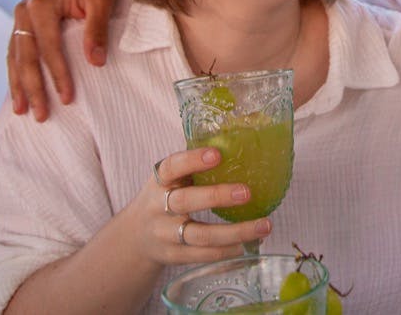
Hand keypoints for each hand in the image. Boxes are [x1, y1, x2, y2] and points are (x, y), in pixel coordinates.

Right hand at [7, 0, 120, 120]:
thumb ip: (97, 28)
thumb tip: (95, 63)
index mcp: (41, 3)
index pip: (49, 47)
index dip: (58, 74)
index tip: (68, 98)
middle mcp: (24, 10)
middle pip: (25, 57)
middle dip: (32, 88)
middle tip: (41, 116)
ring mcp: (20, 17)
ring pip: (15, 57)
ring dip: (18, 85)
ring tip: (22, 112)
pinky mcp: (23, 22)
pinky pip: (16, 52)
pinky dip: (16, 73)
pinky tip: (19, 93)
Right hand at [139, 147, 271, 264]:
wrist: (135, 237)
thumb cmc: (165, 198)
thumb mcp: (171, 180)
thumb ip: (195, 166)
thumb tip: (241, 143)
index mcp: (159, 181)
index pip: (172, 167)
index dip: (192, 160)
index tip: (217, 154)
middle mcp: (159, 207)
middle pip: (186, 202)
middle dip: (217, 196)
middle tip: (247, 192)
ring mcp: (165, 234)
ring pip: (200, 235)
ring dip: (235, 231)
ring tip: (264, 225)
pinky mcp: (174, 256)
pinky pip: (203, 255)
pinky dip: (227, 251)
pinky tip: (247, 244)